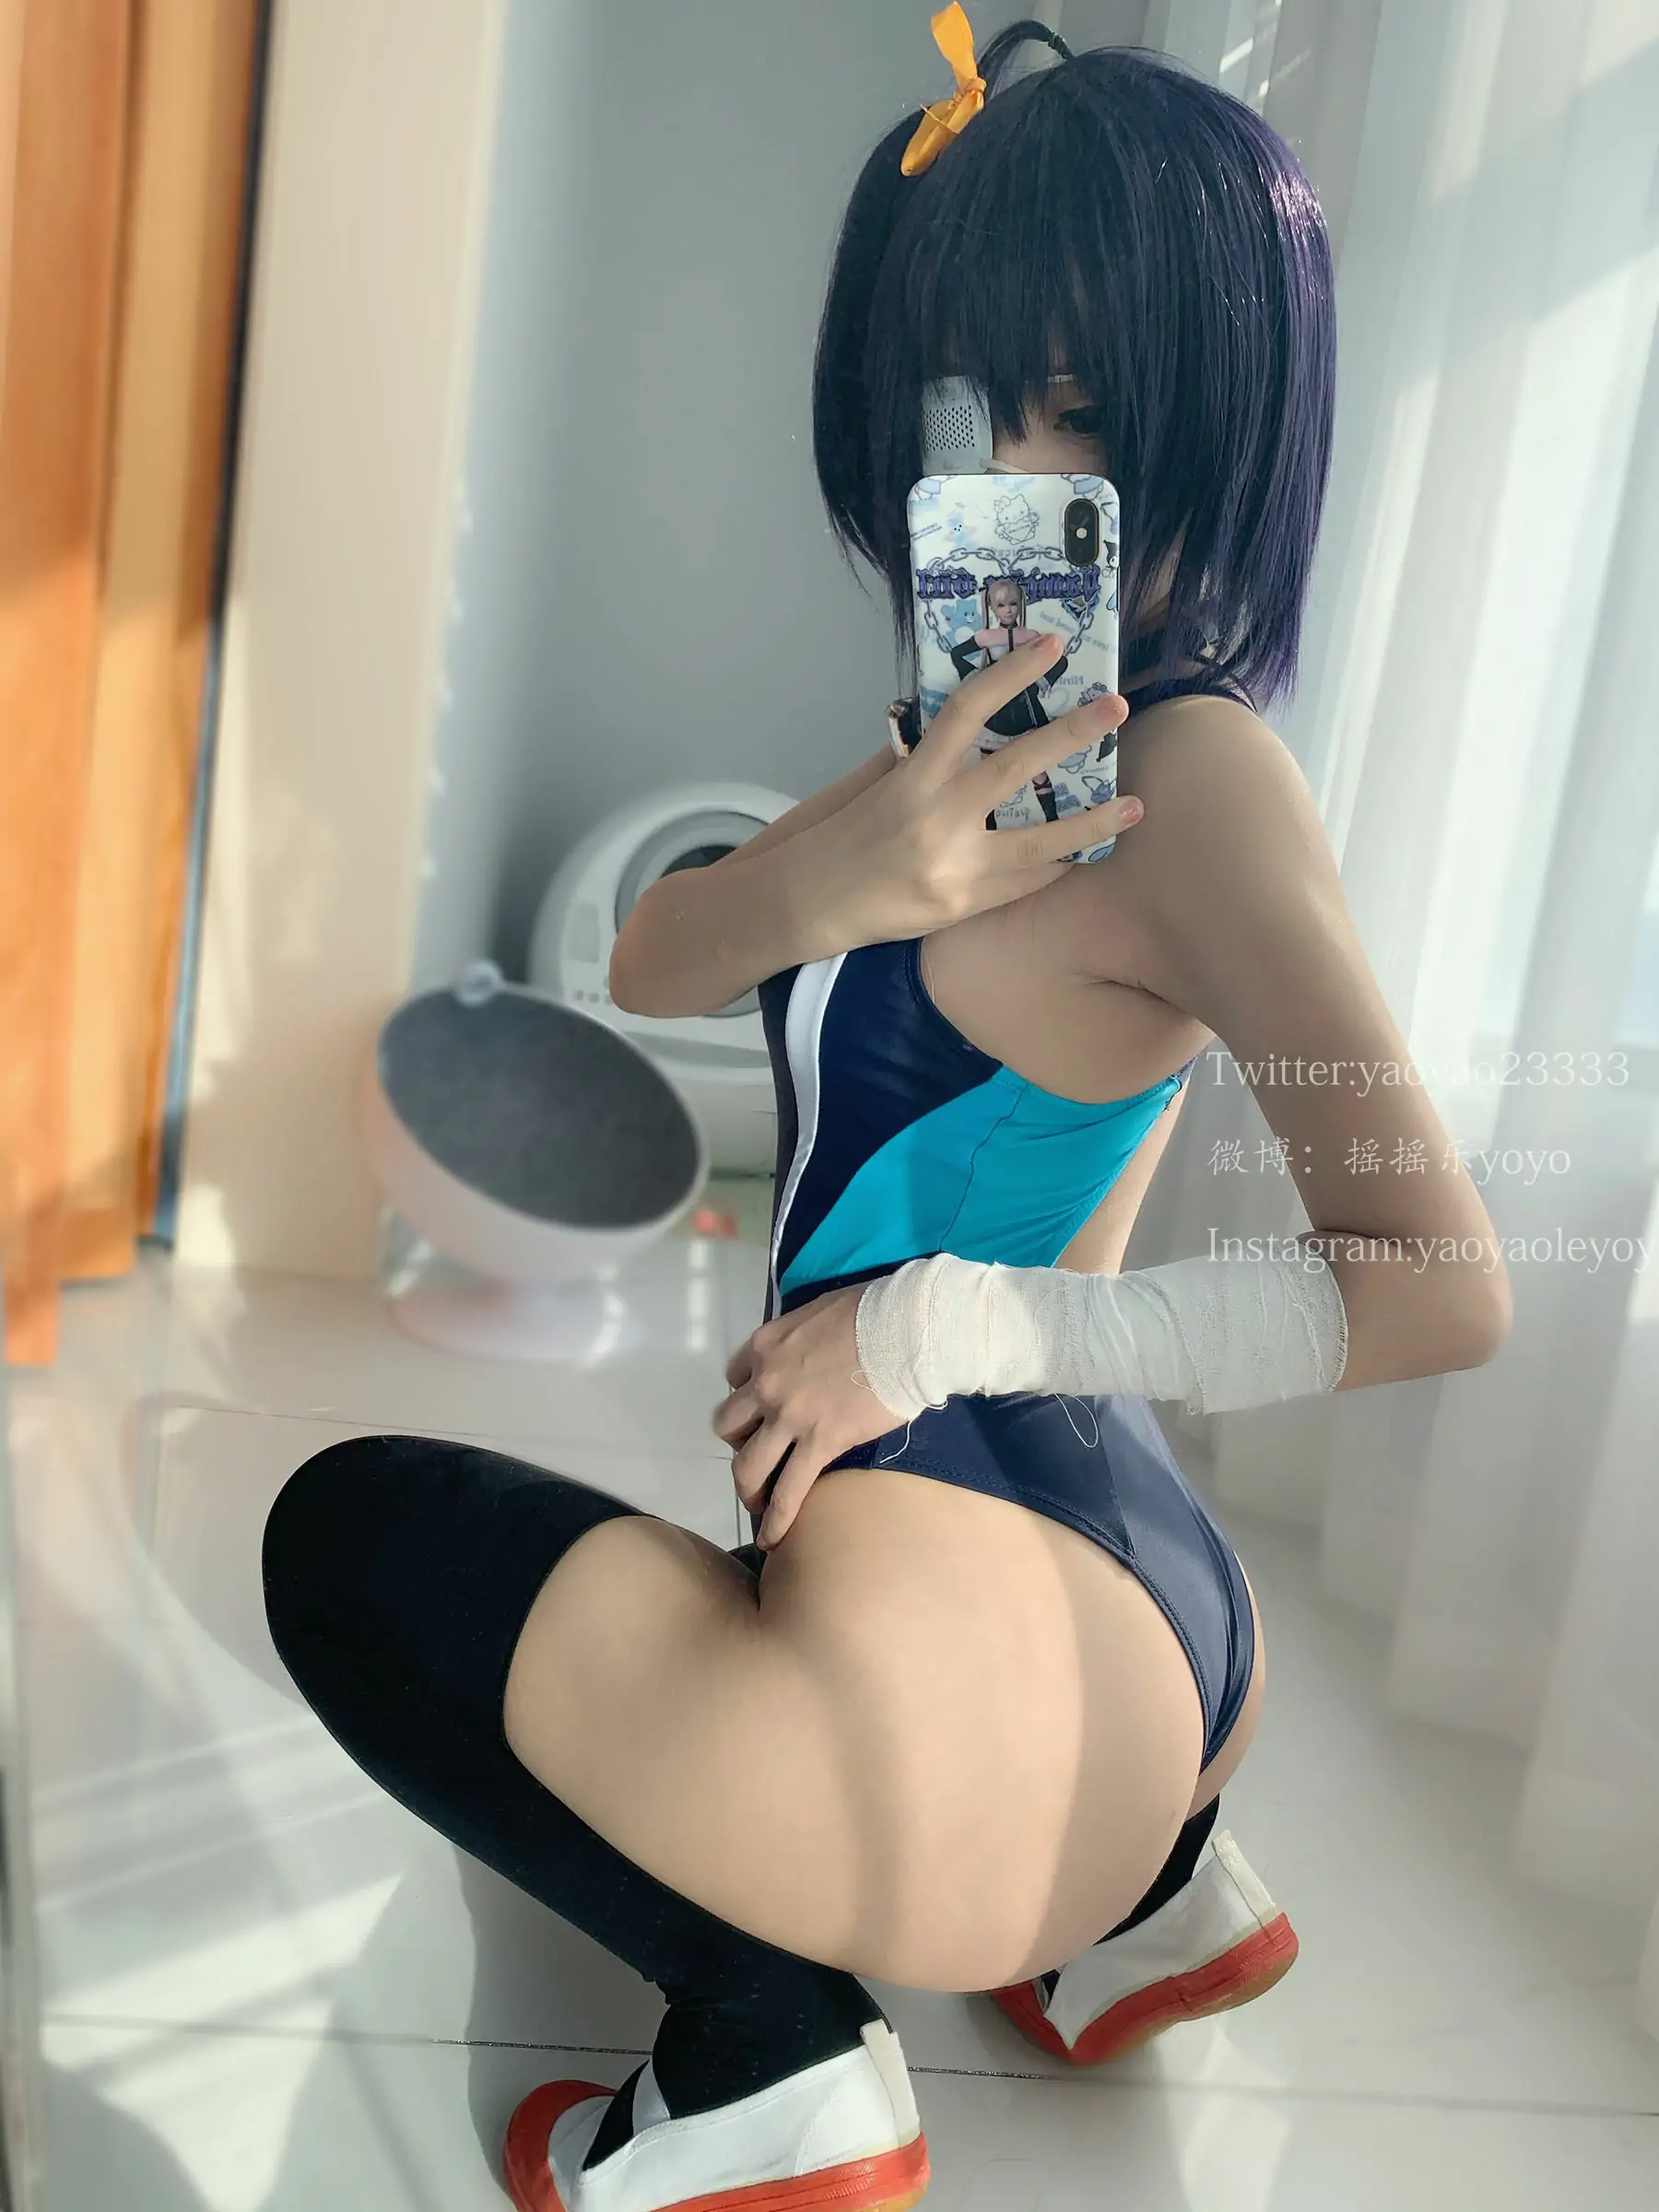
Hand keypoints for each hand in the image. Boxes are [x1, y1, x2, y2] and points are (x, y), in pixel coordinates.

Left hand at [711, 1285, 903, 1548]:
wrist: (905, 1330)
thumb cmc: (875, 1312)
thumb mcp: (820, 1312)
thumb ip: (805, 1339)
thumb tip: (816, 1353)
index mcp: (766, 1345)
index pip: (735, 1377)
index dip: (746, 1396)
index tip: (761, 1408)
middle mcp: (766, 1382)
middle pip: (729, 1424)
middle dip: (740, 1442)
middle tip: (758, 1453)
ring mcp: (789, 1416)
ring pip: (747, 1464)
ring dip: (748, 1486)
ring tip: (758, 1503)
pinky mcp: (820, 1443)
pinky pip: (788, 1489)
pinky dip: (776, 1520)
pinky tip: (774, 1539)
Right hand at [795, 637, 1143, 949]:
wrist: (810, 904)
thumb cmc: (839, 834)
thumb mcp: (873, 782)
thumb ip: (922, 757)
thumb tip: (975, 729)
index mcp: (911, 778)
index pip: (966, 710)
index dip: (1010, 673)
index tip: (1050, 646)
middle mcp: (937, 819)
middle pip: (1017, 767)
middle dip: (1074, 734)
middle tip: (1118, 708)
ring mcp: (955, 867)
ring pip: (1041, 843)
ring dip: (1093, 822)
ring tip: (1135, 807)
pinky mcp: (964, 905)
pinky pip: (1025, 883)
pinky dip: (1057, 865)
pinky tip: (1086, 852)